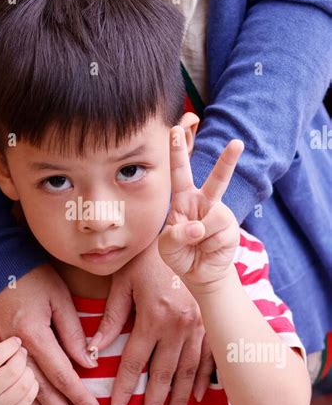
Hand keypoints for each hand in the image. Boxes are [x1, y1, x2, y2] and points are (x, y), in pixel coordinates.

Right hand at [0, 264, 100, 404]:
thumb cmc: (29, 274)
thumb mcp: (58, 297)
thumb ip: (73, 332)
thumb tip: (89, 363)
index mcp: (34, 333)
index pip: (62, 374)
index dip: (78, 395)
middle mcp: (13, 348)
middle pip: (40, 389)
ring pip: (18, 389)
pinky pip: (1, 381)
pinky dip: (15, 398)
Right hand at [0, 328, 37, 404]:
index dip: (10, 345)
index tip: (15, 340)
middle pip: (13, 370)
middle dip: (22, 356)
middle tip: (22, 351)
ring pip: (24, 386)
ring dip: (29, 370)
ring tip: (24, 364)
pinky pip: (27, 401)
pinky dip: (33, 386)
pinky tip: (27, 379)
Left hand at [83, 238, 215, 404]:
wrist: (186, 237)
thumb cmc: (147, 258)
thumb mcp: (123, 283)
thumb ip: (111, 318)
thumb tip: (92, 350)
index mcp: (153, 316)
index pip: (134, 363)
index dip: (124, 389)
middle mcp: (178, 326)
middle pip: (163, 375)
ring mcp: (199, 326)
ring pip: (188, 372)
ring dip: (180, 400)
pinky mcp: (210, 323)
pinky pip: (208, 358)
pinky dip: (203, 380)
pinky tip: (197, 398)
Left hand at [158, 126, 243, 289]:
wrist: (199, 275)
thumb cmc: (180, 255)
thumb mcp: (166, 246)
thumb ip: (175, 234)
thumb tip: (199, 227)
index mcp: (184, 200)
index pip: (180, 172)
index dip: (177, 151)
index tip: (175, 130)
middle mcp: (205, 203)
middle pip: (218, 178)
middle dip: (228, 160)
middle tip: (237, 142)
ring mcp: (220, 215)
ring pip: (215, 216)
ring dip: (202, 234)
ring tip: (198, 244)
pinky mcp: (231, 229)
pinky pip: (219, 233)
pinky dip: (209, 244)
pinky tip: (208, 249)